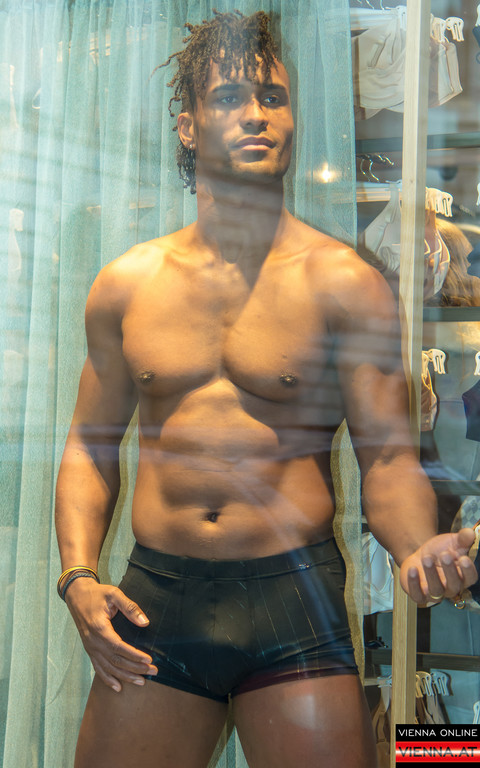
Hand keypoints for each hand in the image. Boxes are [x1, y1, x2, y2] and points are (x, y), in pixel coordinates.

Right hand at [65, 577, 157, 691]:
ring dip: (125, 676)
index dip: (134, 655)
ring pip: (108, 668)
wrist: (77, 595)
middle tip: (152, 671)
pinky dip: (108, 679)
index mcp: (100, 629)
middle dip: (135, 668)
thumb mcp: (114, 594)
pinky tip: (118, 687)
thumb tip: (144, 622)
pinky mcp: (89, 649)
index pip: (119, 647)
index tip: (149, 659)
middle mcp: (93, 642)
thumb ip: (130, 607)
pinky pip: (98, 668)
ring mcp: (90, 648)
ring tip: (141, 682)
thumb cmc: (97, 594)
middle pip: (116, 661)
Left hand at [399, 528, 477, 604]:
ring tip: (427, 557)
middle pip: (454, 585)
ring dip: (432, 574)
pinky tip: (413, 569)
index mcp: (462, 576)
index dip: (468, 570)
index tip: (463, 558)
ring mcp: (435, 594)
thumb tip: (470, 532)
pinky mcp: (419, 595)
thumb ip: (462, 538)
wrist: (419, 557)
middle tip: (445, 554)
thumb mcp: (451, 542)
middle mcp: (451, 588)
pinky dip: (414, 583)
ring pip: (436, 590)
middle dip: (450, 570)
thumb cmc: (439, 551)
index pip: (470, 578)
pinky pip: (417, 594)